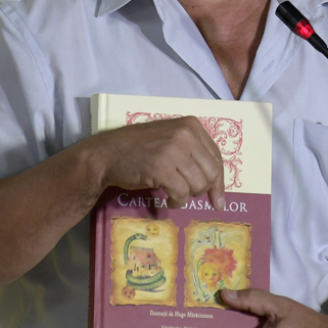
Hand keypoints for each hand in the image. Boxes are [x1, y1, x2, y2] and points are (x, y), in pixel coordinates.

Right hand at [90, 116, 225, 209]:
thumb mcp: (171, 140)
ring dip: (188, 196)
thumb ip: (193, 153)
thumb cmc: (140, 148)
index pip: (217, 157)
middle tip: (190, 196)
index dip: (219, 182)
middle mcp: (185, 134)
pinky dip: (177, 202)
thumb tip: (216, 184)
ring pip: (198, 185)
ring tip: (175, 195)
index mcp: (191, 125)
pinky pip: (181, 193)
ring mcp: (173, 150)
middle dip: (203, 190)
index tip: (218, 199)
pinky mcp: (161, 168)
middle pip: (211, 173)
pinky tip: (168, 200)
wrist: (108, 153)